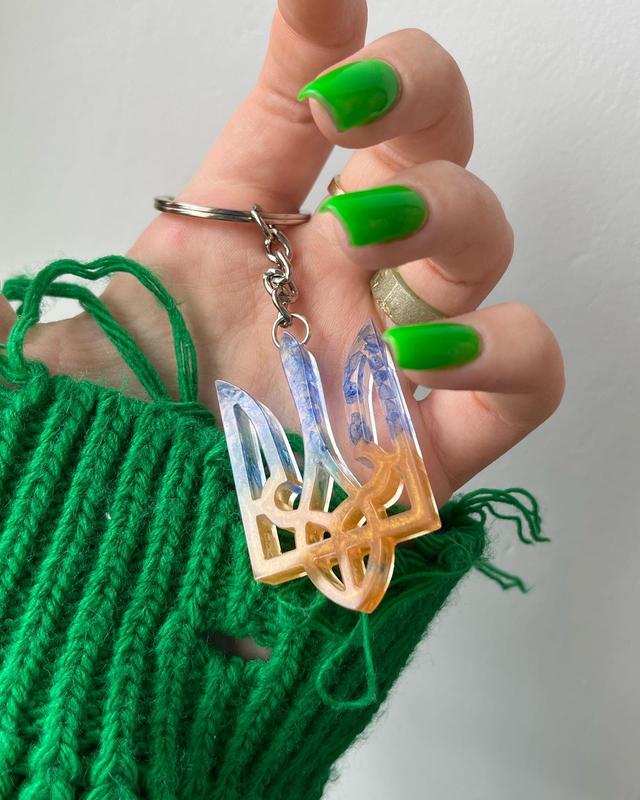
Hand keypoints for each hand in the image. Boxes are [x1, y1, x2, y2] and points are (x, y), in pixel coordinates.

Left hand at [0, 0, 563, 504]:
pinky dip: (506, 346)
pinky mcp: (435, 443)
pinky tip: (429, 353)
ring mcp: (394, 355)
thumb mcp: (50, 364)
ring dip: (452, 212)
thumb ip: (9, 321)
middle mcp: (334, 279)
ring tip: (373, 237)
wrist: (148, 581)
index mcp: (246, 236)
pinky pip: (527, 375)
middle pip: (432, 142)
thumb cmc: (103, 465)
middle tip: (353, 109)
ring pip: (489, 239)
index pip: (300, 106)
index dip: (322, 33)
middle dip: (415, 95)